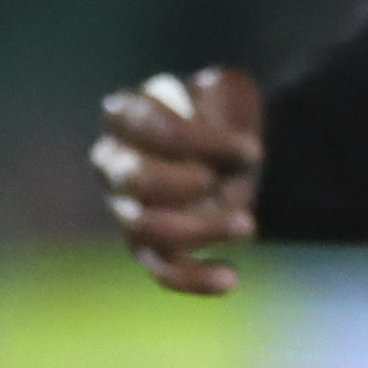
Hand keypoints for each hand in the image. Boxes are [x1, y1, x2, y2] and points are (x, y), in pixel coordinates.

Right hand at [90, 65, 265, 294]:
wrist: (236, 152)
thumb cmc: (222, 114)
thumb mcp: (226, 88)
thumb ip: (218, 99)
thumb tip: (217, 157)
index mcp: (124, 116)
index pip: (143, 125)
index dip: (196, 140)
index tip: (253, 151)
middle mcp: (113, 164)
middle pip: (132, 179)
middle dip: (182, 183)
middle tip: (222, 182)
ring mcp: (126, 209)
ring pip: (147, 229)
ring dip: (199, 230)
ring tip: (247, 225)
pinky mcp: (148, 248)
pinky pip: (161, 271)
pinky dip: (194, 279)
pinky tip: (231, 277)